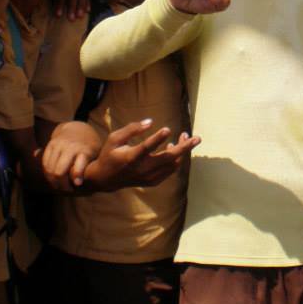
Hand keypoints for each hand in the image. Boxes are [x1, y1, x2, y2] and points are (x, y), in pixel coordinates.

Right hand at [40, 120, 101, 190]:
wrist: (78, 128)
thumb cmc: (90, 147)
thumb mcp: (95, 156)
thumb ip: (89, 169)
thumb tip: (78, 183)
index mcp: (85, 150)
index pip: (79, 164)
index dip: (77, 175)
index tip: (78, 184)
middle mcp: (71, 147)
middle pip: (59, 172)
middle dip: (62, 185)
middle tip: (68, 190)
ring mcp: (59, 144)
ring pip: (50, 169)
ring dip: (54, 181)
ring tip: (61, 186)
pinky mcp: (51, 144)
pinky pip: (45, 163)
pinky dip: (48, 174)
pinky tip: (54, 179)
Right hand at [83, 119, 200, 190]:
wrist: (105, 179)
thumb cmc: (110, 154)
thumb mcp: (115, 138)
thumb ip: (131, 129)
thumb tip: (150, 121)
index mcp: (131, 158)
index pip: (147, 148)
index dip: (158, 138)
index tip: (168, 129)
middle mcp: (142, 169)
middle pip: (167, 158)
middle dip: (184, 147)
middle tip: (197, 138)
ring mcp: (149, 177)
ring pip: (172, 165)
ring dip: (182, 152)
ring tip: (186, 137)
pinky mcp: (152, 182)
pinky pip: (169, 171)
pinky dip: (176, 160)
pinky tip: (174, 149)